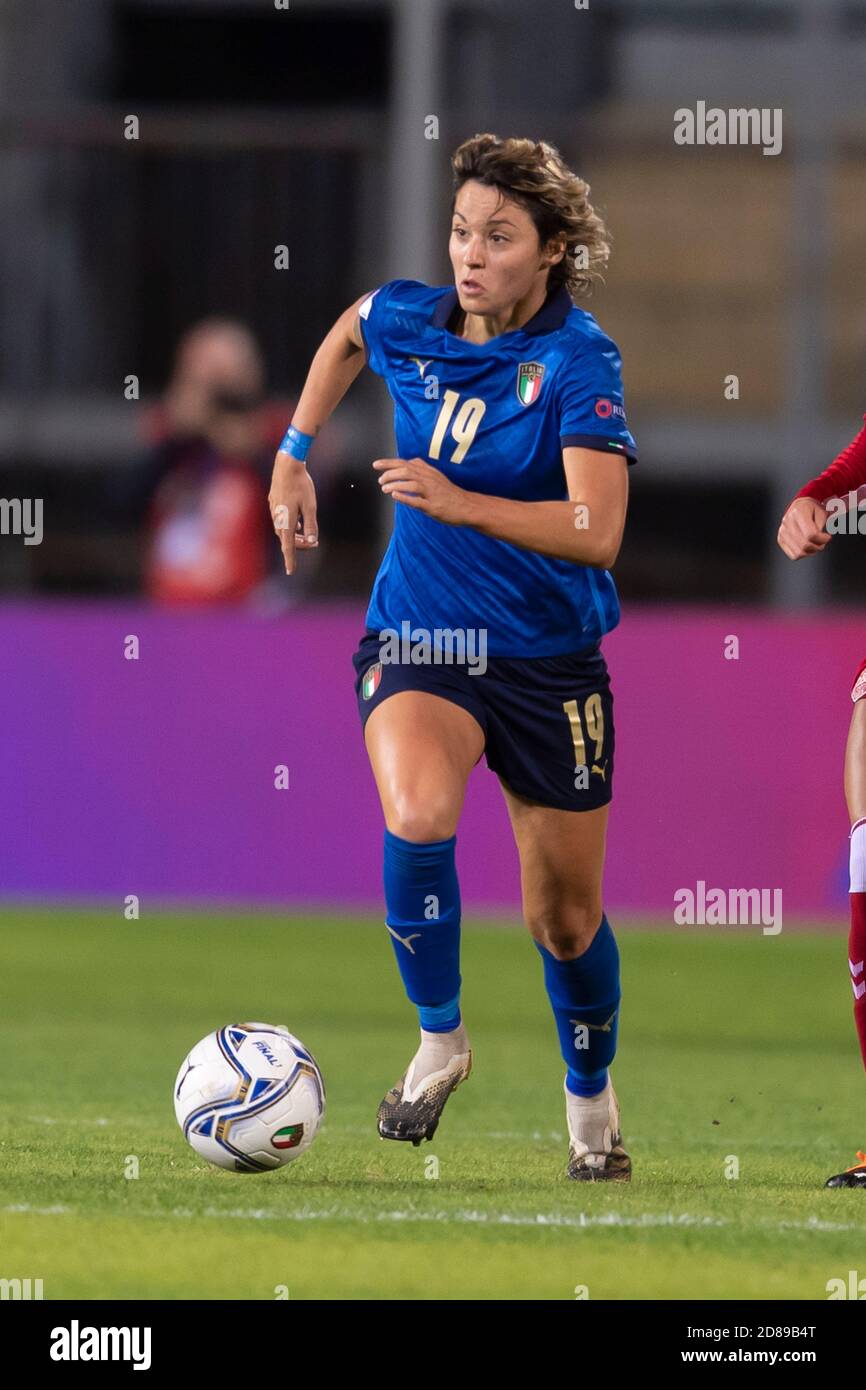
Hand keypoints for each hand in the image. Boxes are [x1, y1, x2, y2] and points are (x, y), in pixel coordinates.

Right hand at [268, 452, 318, 574]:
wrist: (286, 464)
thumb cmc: (300, 484)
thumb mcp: (310, 506)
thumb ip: (311, 525)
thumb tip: (312, 540)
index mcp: (286, 522)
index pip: (288, 547)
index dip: (290, 560)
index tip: (290, 572)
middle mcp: (277, 518)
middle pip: (286, 540)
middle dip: (299, 545)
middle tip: (314, 543)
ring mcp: (273, 510)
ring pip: (282, 530)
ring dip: (294, 535)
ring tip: (306, 533)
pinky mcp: (273, 502)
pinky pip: (280, 520)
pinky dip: (289, 525)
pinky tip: (297, 520)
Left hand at [373, 456, 471, 525]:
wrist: (467, 506)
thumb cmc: (449, 493)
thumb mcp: (436, 476)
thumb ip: (423, 469)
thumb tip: (409, 462)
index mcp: (428, 472)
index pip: (405, 463)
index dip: (389, 463)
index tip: (376, 464)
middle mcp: (429, 480)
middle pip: (406, 471)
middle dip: (389, 474)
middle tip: (380, 480)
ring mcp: (432, 493)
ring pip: (411, 484)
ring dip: (395, 485)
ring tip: (384, 488)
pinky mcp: (433, 506)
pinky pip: (418, 500)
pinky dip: (405, 497)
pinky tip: (395, 496)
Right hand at [777, 496, 830, 559]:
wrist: (800, 506)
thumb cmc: (812, 509)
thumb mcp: (821, 513)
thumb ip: (821, 527)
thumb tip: (819, 540)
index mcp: (798, 512)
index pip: (811, 534)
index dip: (823, 539)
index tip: (828, 537)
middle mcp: (787, 522)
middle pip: (805, 545)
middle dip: (818, 547)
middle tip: (823, 542)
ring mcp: (782, 531)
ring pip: (799, 552)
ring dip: (811, 552)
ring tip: (815, 545)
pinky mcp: (780, 539)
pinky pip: (793, 555)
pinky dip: (803, 554)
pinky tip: (808, 548)